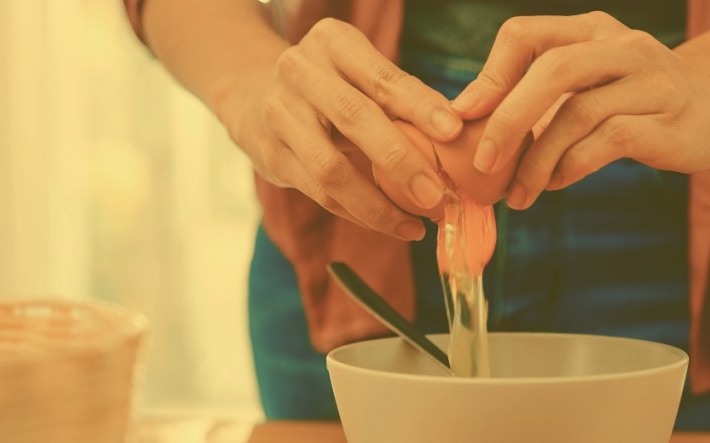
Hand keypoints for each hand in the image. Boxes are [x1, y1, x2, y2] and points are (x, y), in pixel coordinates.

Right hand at [231, 18, 463, 239]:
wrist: (254, 95)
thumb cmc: (330, 86)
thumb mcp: (359, 74)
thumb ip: (398, 97)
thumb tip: (454, 134)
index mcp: (332, 43)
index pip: (382, 76)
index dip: (419, 105)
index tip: (453, 131)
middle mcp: (300, 72)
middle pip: (354, 119)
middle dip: (400, 161)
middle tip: (435, 194)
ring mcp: (279, 113)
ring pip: (330, 168)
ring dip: (377, 204)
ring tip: (414, 224)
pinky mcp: (270, 154)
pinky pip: (319, 193)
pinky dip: (357, 213)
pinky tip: (388, 224)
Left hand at [452, 12, 709, 209]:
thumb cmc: (635, 96)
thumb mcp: (587, 80)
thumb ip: (535, 91)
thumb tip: (467, 119)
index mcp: (590, 30)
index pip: (524, 34)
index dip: (489, 75)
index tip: (464, 118)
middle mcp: (620, 46)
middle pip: (551, 69)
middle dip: (507, 119)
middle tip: (482, 162)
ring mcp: (650, 80)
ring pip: (578, 112)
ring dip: (538, 159)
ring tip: (518, 193)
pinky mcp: (668, 121)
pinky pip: (609, 140)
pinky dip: (572, 166)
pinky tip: (556, 183)